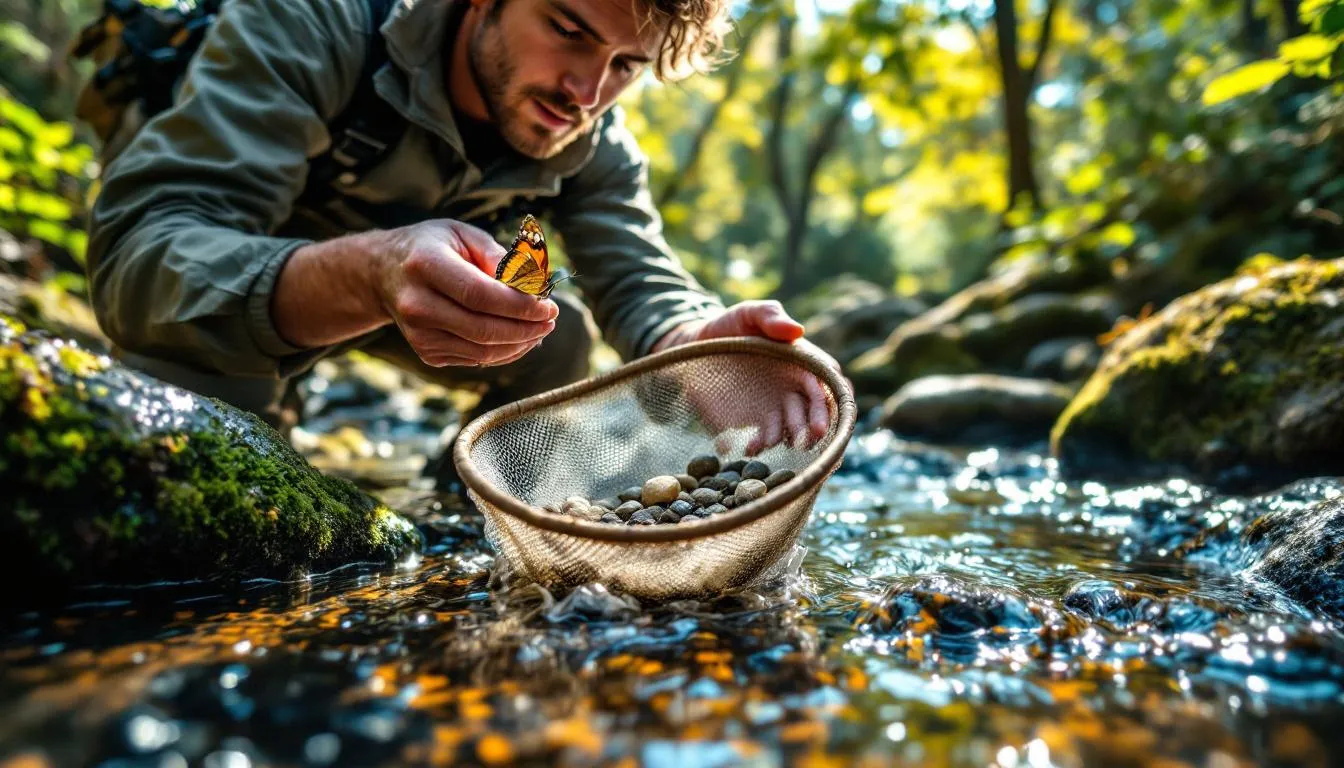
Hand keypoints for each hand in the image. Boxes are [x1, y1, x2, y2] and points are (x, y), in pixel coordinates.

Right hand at [376, 219, 557, 366]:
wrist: (384, 273)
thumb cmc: (432, 247)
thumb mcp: (463, 234)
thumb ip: (498, 256)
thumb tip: (533, 283)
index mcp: (425, 265)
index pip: (480, 295)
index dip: (520, 306)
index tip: (549, 305)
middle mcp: (416, 304)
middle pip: (483, 329)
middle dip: (526, 328)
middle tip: (551, 319)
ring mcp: (419, 334)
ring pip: (483, 351)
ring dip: (520, 344)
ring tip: (540, 328)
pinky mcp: (426, 353)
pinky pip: (476, 360)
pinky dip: (504, 351)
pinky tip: (519, 337)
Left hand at [652, 300, 841, 453]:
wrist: (695, 344)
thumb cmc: (731, 325)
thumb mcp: (749, 312)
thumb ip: (770, 316)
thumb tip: (797, 330)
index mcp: (801, 362)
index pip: (826, 381)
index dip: (831, 395)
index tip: (828, 406)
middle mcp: (793, 388)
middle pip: (813, 410)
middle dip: (815, 425)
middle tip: (810, 437)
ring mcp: (774, 408)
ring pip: (790, 428)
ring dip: (787, 438)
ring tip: (772, 443)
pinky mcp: (752, 422)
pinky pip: (762, 437)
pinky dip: (759, 444)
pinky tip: (750, 446)